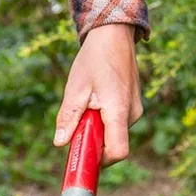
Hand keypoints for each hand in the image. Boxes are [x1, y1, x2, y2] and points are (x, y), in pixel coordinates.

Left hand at [53, 22, 142, 164]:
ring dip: (97, 127)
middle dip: (92, 140)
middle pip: (112, 144)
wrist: (113, 35)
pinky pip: (117, 122)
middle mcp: (133, 114)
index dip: (99, 160)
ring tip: (86, 102)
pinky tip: (95, 98)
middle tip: (76, 124)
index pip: (118, 152)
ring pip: (113, 132)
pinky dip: (103, 119)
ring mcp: (135, 110)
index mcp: (119, 110)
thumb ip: (68, 118)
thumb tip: (60, 143)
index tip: (82, 155)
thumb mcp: (75, 88)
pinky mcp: (133, 105)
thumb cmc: (94, 59)